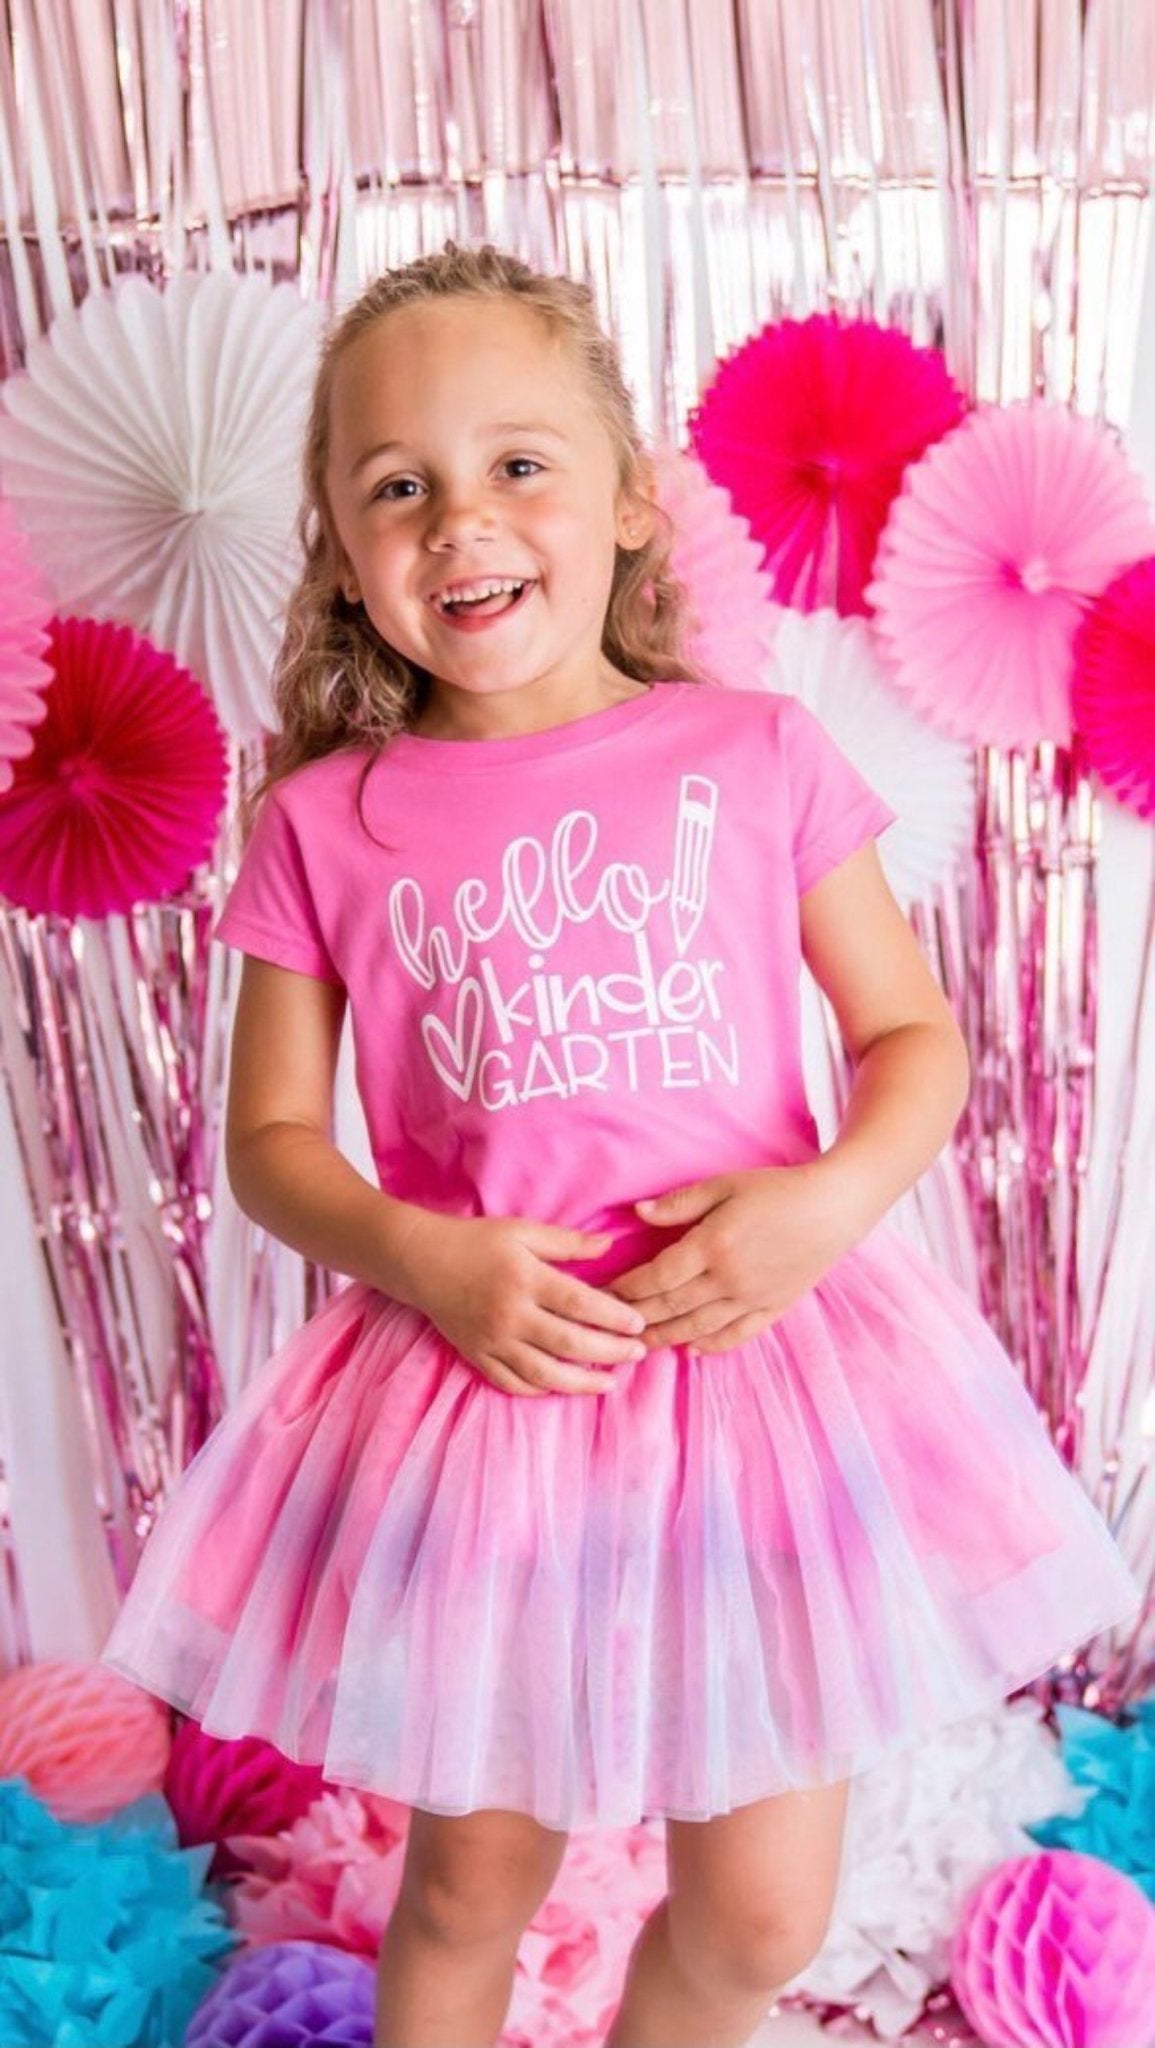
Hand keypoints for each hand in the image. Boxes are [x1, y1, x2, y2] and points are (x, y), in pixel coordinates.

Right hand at [394, 1210, 649, 1397]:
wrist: (421, 1262)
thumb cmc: (476, 1242)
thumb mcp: (522, 1231)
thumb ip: (567, 1242)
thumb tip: (610, 1245)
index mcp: (526, 1280)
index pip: (581, 1304)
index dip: (614, 1317)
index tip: (639, 1324)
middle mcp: (510, 1315)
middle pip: (569, 1344)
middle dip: (609, 1353)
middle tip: (637, 1354)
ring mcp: (492, 1341)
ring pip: (544, 1373)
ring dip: (581, 1383)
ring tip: (609, 1382)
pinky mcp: (477, 1356)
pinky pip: (513, 1383)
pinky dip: (540, 1389)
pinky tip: (562, 1386)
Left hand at [605, 1162, 859, 1353]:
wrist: (835, 1207)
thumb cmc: (778, 1189)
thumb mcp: (726, 1185)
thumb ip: (680, 1202)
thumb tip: (638, 1213)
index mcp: (712, 1245)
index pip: (657, 1277)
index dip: (627, 1288)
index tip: (604, 1293)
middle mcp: (728, 1279)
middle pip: (671, 1307)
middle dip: (635, 1318)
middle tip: (608, 1326)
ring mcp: (752, 1298)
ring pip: (698, 1327)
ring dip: (665, 1338)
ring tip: (639, 1345)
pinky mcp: (773, 1308)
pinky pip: (736, 1335)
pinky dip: (711, 1346)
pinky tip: (692, 1350)